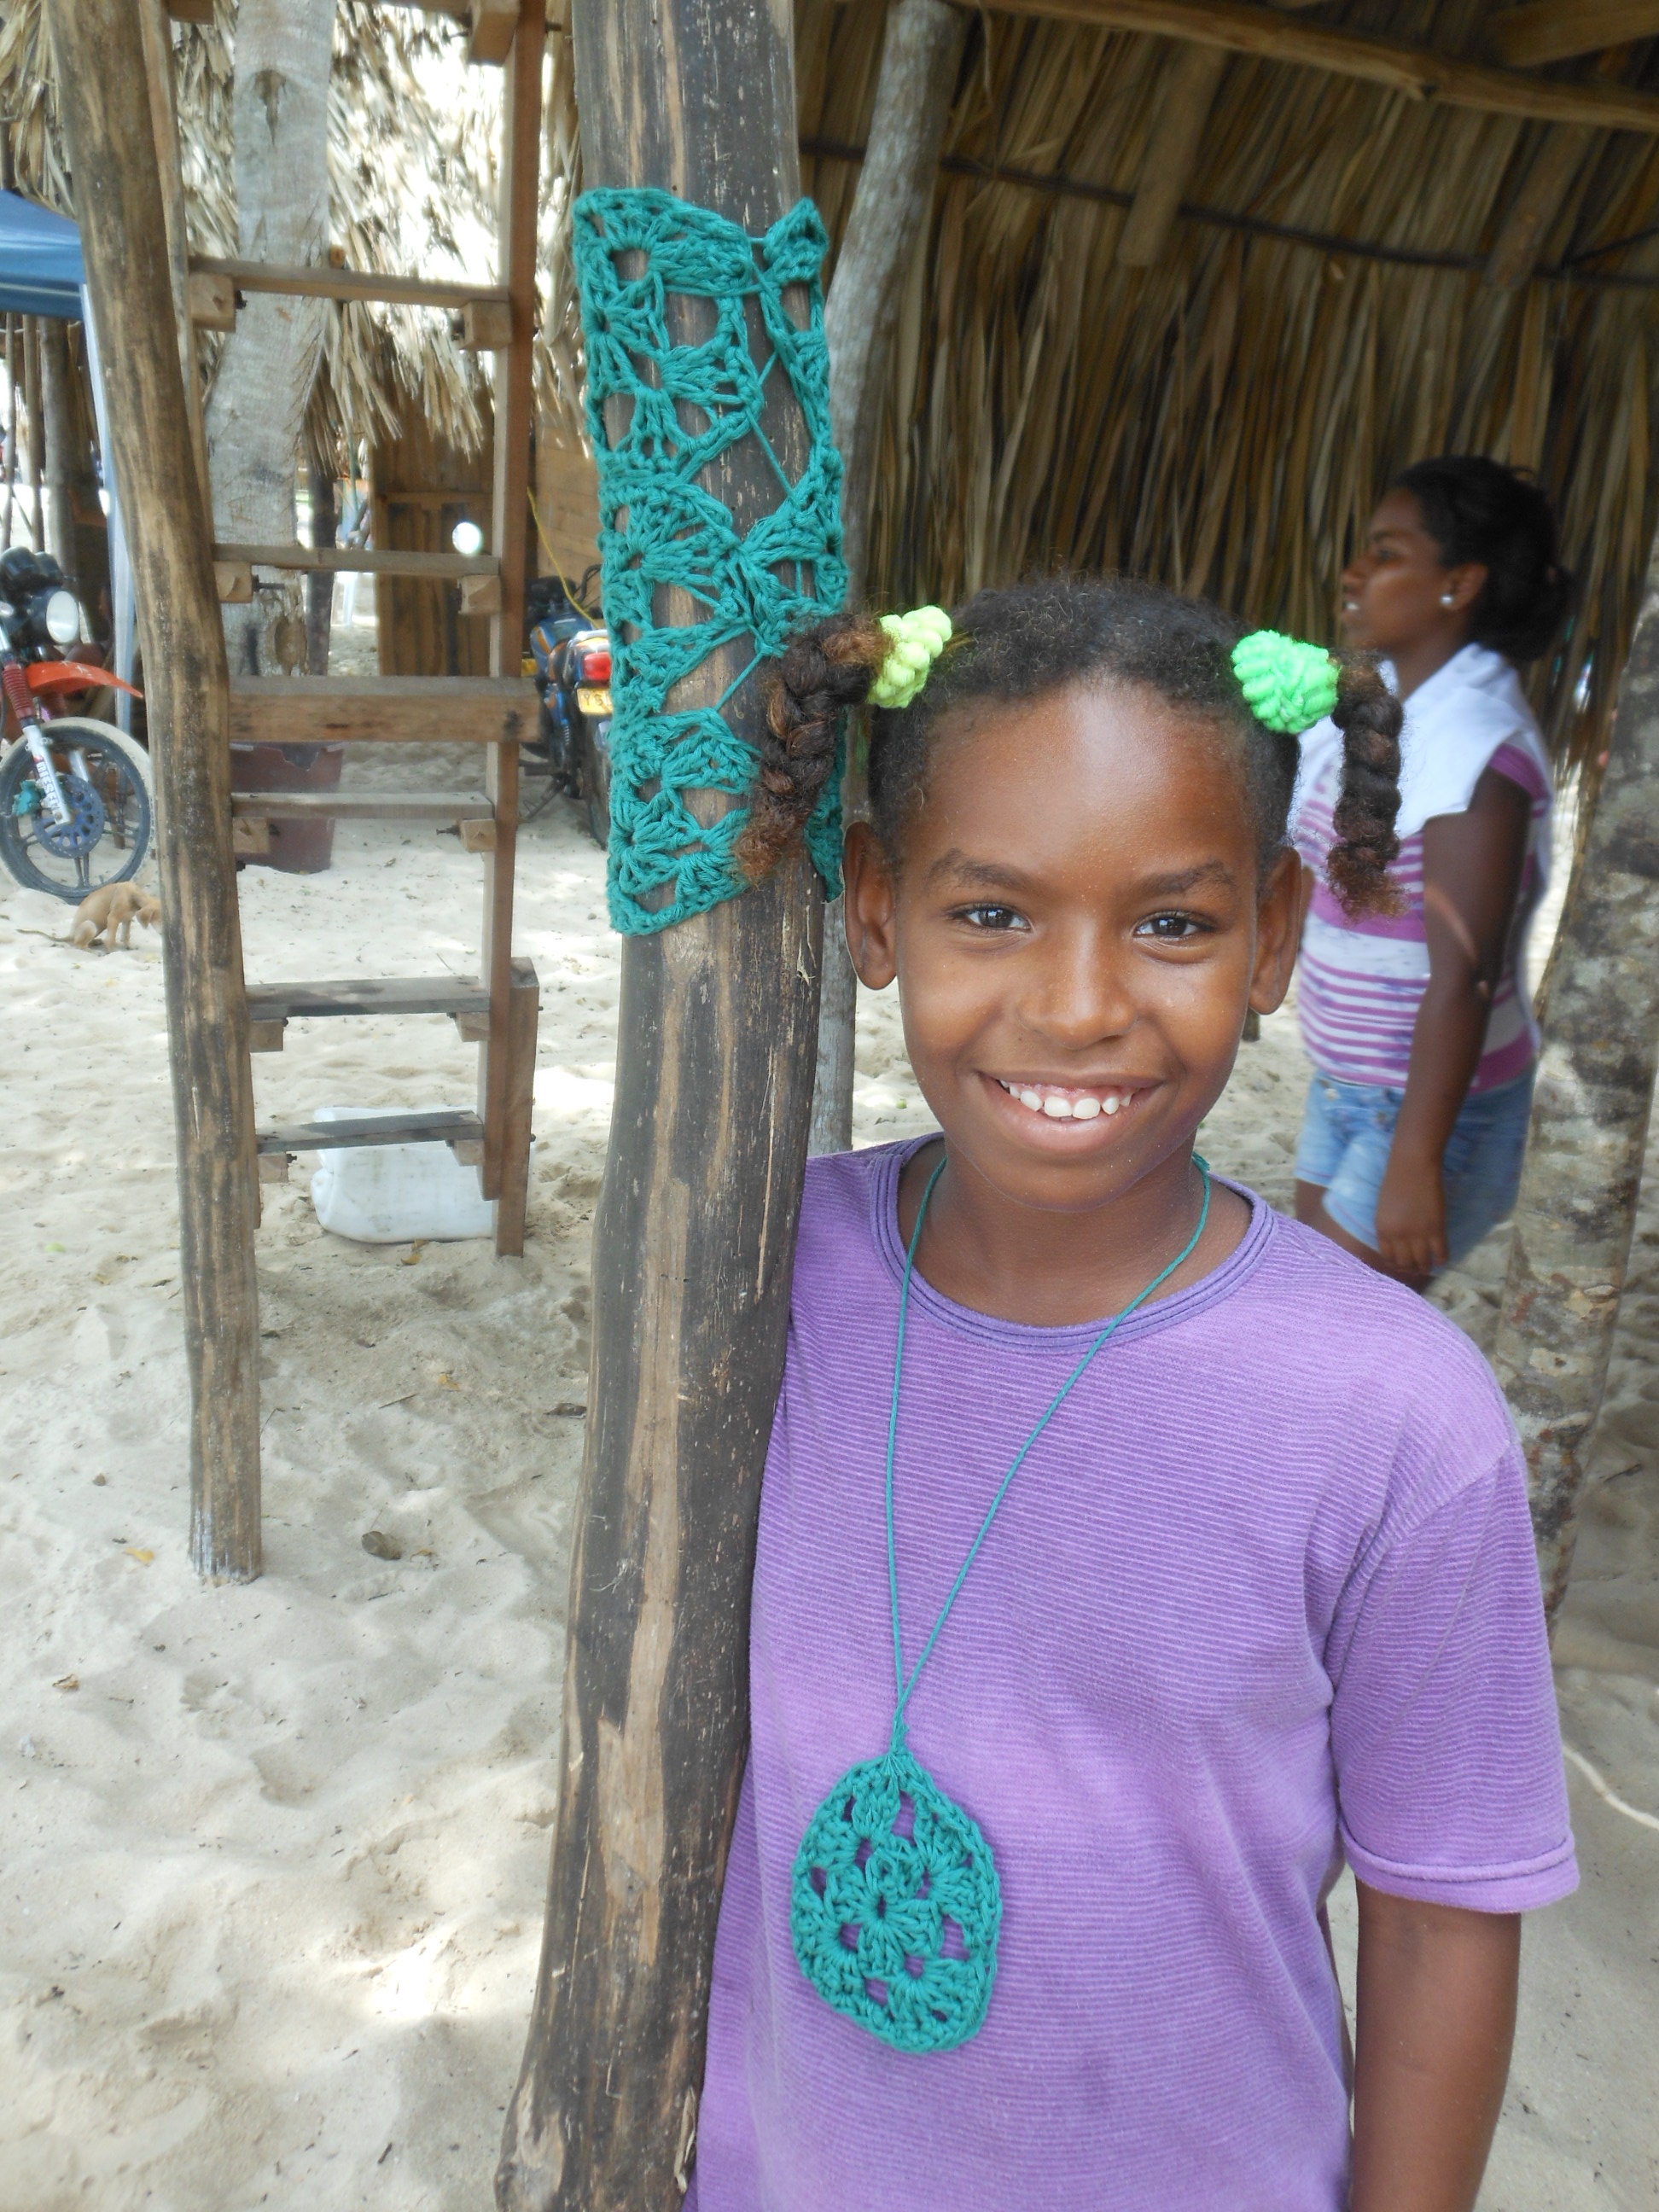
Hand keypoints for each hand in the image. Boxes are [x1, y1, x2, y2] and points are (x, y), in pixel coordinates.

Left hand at [1374, 1148, 1446, 1276]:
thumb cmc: (1397, 1180)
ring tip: (1428, 1267)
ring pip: (1422, 1262)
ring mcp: (1418, 1234)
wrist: (1413, 1165)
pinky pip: (1440, 1252)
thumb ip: (1389, 1225)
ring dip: (1425, 1268)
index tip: (1402, 1266)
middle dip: (1410, 1269)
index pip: (1388, 1256)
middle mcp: (1398, 1236)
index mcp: (1382, 1229)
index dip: (1395, 1264)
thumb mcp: (1384, 1208)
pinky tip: (1442, 1260)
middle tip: (1417, 1269)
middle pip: (1405, 1263)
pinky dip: (1441, 1259)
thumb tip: (1398, 1243)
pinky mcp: (1436, 1229)